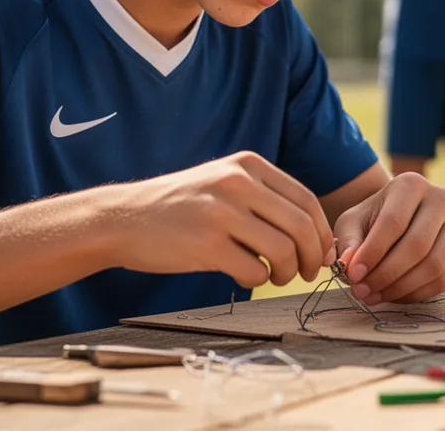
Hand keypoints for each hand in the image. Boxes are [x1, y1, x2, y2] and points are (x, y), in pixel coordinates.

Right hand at [112, 152, 334, 288]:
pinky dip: (258, 280)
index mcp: (247, 165)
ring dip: (287, 272)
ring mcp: (221, 212)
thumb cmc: (180, 206)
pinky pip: (255, 270)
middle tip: (307, 273)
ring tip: (275, 276)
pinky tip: (244, 274)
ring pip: (284, 250)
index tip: (322, 253)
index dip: (322, 232)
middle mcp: (237, 183)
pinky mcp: (205, 244)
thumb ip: (265, 198)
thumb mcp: (223, 181)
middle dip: (312, 257)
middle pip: (302, 226)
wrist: (122, 218)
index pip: (305, 199)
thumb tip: (315, 235)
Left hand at [334, 171, 444, 303]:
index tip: (353, 275)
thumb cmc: (372, 219)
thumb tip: (349, 265)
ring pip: (433, 265)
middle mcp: (441, 199)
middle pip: (417, 245)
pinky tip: (394, 296)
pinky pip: (444, 279)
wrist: (397, 218)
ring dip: (400, 288)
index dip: (372, 252)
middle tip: (362, 291)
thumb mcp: (352, 223)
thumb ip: (349, 242)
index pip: (394, 222)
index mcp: (411, 184)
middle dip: (386, 274)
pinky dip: (417, 294)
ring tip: (374, 296)